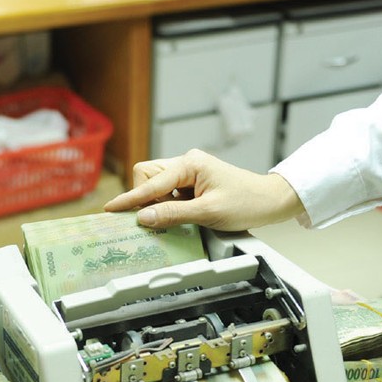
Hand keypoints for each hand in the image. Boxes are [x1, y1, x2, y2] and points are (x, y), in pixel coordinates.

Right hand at [103, 149, 304, 231]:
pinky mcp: (191, 183)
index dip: (130, 199)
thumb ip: (173, 215)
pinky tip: (184, 214)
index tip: (111, 209)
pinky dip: (168, 205)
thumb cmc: (246, 203)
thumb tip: (143, 218)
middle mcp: (185, 163)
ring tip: (180, 216)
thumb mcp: (208, 213)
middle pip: (147, 177)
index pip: (150, 183)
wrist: (270, 201)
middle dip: (146, 198)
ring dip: (159, 204)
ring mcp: (188, 172)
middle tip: (161, 218)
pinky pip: (167, 193)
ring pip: (155, 186)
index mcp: (189, 163)